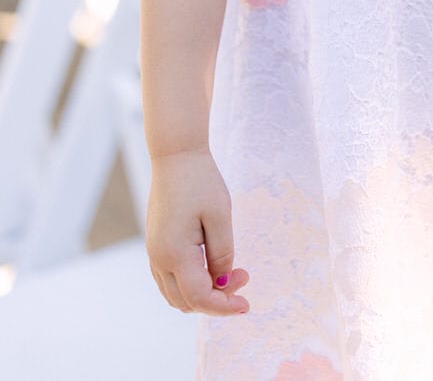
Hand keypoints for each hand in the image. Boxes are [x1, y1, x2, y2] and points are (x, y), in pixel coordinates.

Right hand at [146, 150, 249, 314]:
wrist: (176, 155)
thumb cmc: (201, 181)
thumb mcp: (220, 215)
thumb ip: (222, 253)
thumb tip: (224, 282)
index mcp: (174, 253)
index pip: (199, 298)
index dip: (223, 307)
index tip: (247, 304)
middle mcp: (159, 259)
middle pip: (186, 302)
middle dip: (216, 299)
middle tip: (243, 276)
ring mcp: (154, 253)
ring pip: (176, 294)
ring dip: (202, 293)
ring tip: (230, 272)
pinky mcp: (156, 244)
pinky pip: (170, 279)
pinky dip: (191, 284)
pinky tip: (212, 267)